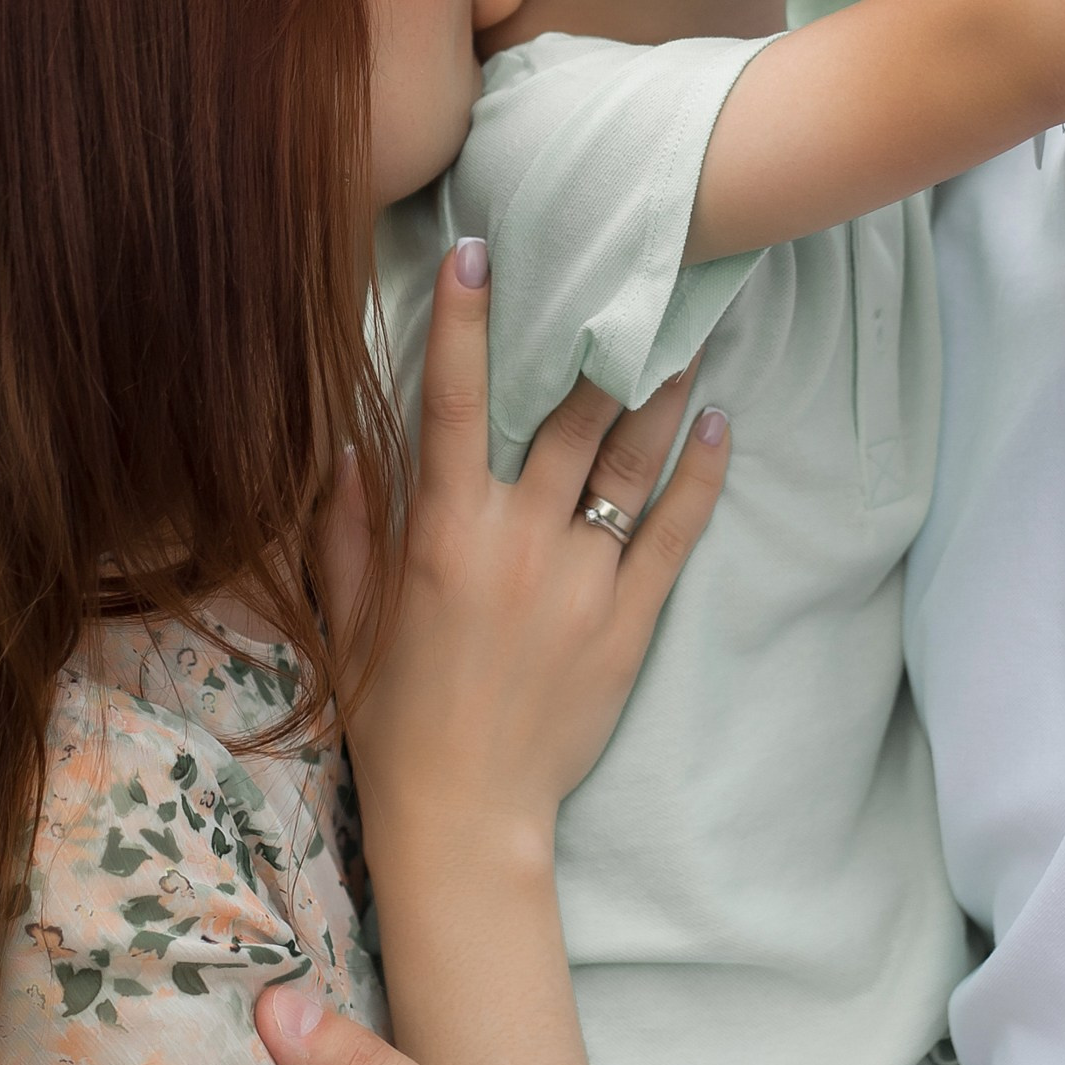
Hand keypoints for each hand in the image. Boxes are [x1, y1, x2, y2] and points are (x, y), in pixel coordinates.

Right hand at [327, 243, 730, 865]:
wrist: (464, 812)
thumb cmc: (391, 710)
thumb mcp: (347, 614)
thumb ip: (346, 527)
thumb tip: (345, 446)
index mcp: (442, 531)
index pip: (451, 402)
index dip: (465, 323)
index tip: (479, 252)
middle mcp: (517, 540)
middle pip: (567, 416)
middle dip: (597, 339)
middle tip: (631, 276)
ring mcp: (581, 579)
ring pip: (630, 462)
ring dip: (661, 392)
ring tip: (691, 329)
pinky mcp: (628, 620)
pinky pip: (674, 533)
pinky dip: (701, 476)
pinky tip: (718, 426)